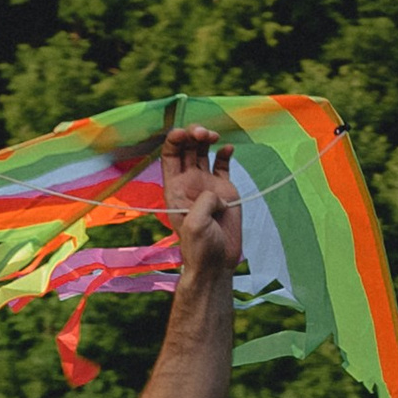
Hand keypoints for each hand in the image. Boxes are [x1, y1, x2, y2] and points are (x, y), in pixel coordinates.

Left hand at [162, 123, 243, 275]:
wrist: (217, 263)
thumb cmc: (200, 248)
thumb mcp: (196, 224)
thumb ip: (203, 201)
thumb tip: (215, 192)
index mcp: (174, 187)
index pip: (169, 155)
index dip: (175, 140)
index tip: (185, 134)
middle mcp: (188, 182)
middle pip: (186, 148)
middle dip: (192, 134)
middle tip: (203, 134)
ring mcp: (206, 184)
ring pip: (203, 151)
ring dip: (207, 139)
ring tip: (215, 136)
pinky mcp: (224, 189)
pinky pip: (223, 163)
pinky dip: (225, 152)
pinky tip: (228, 148)